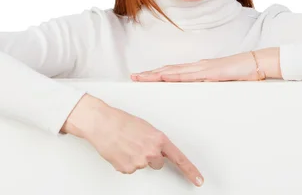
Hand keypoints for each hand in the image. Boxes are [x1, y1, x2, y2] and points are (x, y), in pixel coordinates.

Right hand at [65, 95, 203, 185]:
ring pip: (143, 165)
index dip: (191, 171)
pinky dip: (125, 161)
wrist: (102, 123)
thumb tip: (157, 149)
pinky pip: (130, 168)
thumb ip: (155, 141)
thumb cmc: (122, 121)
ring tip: (126, 145)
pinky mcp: (127, 169)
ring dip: (136, 157)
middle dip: (150, 157)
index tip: (199, 180)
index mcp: (159, 140)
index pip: (179, 159)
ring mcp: (139, 162)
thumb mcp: (145, 127)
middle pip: (158, 163)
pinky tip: (120, 150)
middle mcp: (151, 152)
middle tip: (137, 144)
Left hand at [131, 50, 267, 81]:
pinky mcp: (210, 72)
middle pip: (168, 70)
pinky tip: (164, 76)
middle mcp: (197, 67)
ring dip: (157, 74)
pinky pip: (189, 75)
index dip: (157, 74)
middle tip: (133, 77)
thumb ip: (209, 85)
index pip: (173, 72)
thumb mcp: (221, 82)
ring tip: (142, 77)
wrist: (256, 63)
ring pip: (174, 71)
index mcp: (199, 70)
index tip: (143, 78)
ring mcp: (203, 68)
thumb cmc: (241, 73)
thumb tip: (198, 91)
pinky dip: (175, 75)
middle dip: (150, 74)